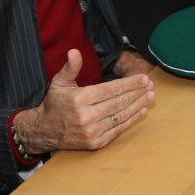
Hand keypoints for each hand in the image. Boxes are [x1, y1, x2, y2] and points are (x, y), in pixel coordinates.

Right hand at [13, 49, 155, 154]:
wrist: (43, 131)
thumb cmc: (55, 104)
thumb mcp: (59, 83)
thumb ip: (71, 67)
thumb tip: (75, 51)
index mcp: (79, 99)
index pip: (111, 89)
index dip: (130, 83)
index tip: (143, 78)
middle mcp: (86, 116)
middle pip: (119, 102)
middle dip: (137, 92)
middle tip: (150, 85)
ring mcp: (91, 131)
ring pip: (121, 116)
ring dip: (138, 105)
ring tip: (150, 96)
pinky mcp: (95, 143)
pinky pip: (117, 130)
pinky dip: (131, 120)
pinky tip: (141, 112)